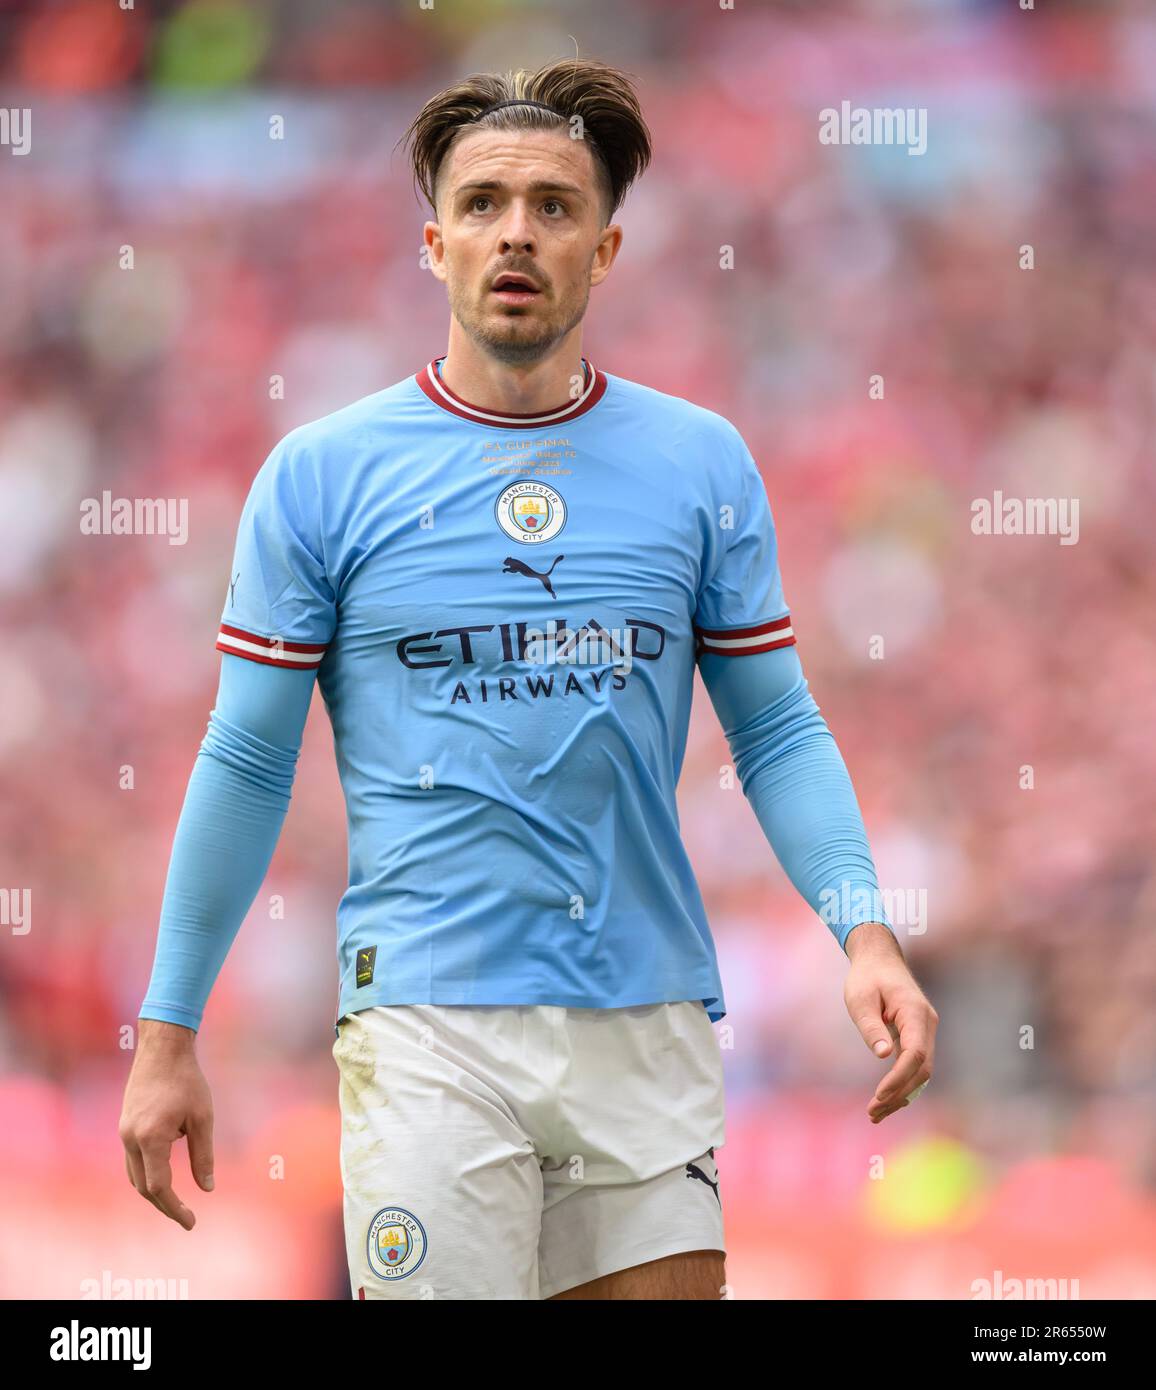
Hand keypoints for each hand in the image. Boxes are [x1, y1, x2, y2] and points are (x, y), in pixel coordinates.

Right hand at [119, 1019, 213, 1228]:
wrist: (162, 1047)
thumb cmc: (187, 1080)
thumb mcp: (203, 1117)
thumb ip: (203, 1155)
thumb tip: (208, 1188)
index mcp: (151, 1139)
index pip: (159, 1188)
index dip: (175, 1208)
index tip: (191, 1222)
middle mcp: (131, 1139)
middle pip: (143, 1187)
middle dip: (164, 1205)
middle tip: (186, 1217)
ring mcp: (124, 1132)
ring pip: (134, 1175)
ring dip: (152, 1191)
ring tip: (175, 1202)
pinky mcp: (124, 1125)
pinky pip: (132, 1160)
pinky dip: (146, 1173)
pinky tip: (163, 1174)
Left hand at [843, 923, 937, 1123]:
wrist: (878, 959)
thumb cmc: (867, 977)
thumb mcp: (860, 998)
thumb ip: (871, 1026)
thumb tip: (884, 1055)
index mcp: (915, 1013)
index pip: (914, 1054)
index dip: (899, 1078)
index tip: (878, 1095)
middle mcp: (927, 1024)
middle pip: (922, 1068)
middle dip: (899, 1093)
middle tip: (872, 1112)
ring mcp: (925, 1031)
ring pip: (921, 1071)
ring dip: (901, 1094)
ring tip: (875, 1114)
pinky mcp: (917, 1036)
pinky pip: (914, 1065)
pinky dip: (902, 1083)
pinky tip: (884, 1100)